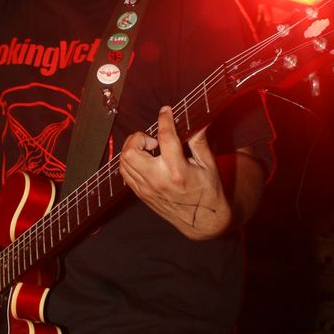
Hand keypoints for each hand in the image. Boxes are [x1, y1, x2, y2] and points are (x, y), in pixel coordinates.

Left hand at [119, 105, 231, 238]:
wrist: (201, 222)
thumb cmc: (208, 192)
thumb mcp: (209, 166)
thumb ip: (199, 142)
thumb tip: (196, 121)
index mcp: (177, 171)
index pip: (165, 137)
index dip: (164, 119)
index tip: (165, 111)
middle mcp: (158, 180)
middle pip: (131, 151)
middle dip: (139, 137)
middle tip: (153, 140)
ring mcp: (146, 189)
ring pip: (124, 161)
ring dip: (133, 148)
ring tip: (149, 149)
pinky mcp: (141, 194)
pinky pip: (125, 173)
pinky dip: (130, 161)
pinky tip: (144, 160)